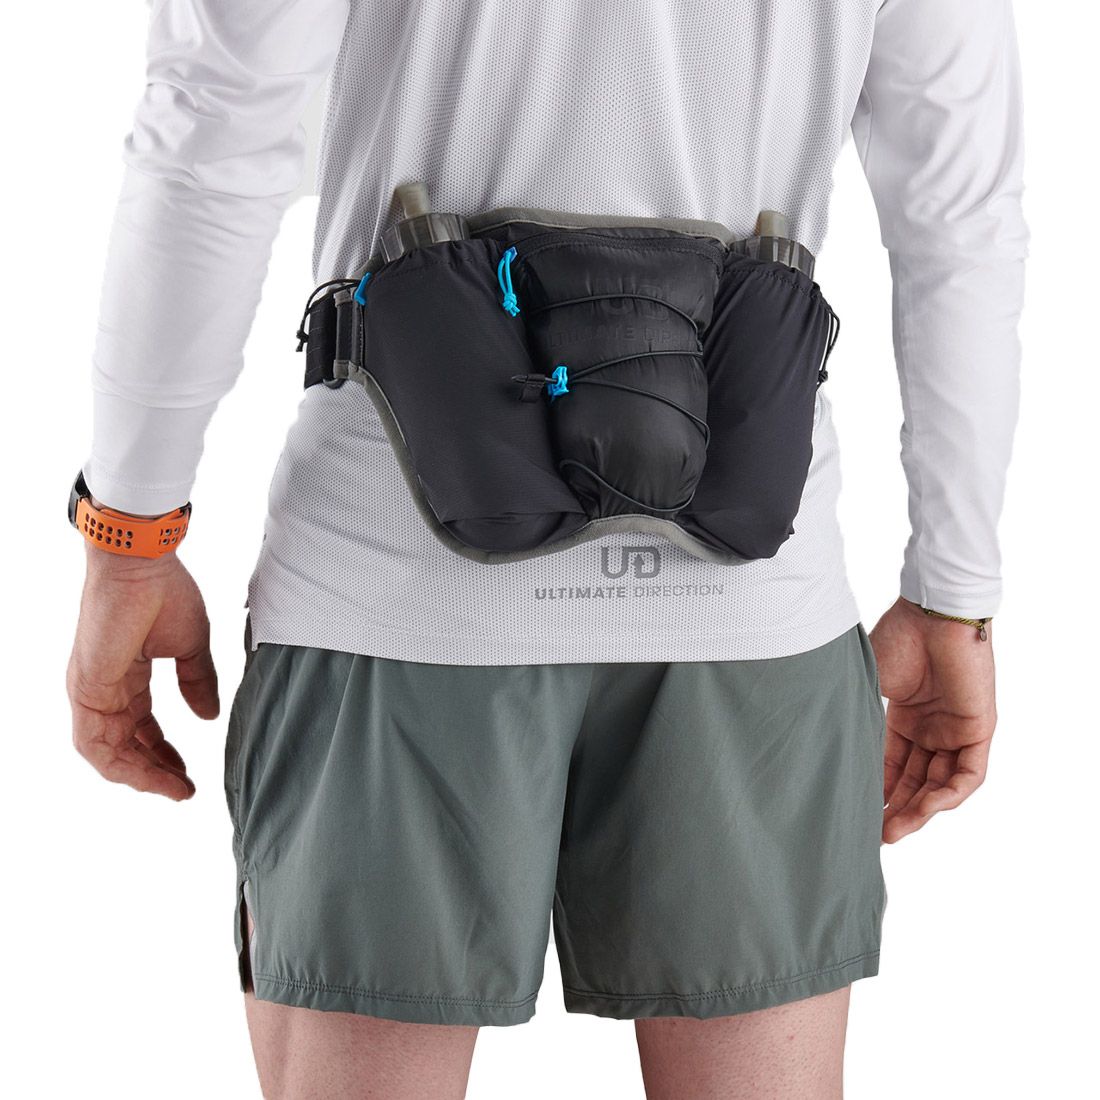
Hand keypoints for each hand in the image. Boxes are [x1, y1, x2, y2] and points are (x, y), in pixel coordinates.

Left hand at [66, 542, 219, 799]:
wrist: (141, 562)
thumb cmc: (163, 590)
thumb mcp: (190, 645)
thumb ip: (197, 682)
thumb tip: (209, 716)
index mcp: (125, 676)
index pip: (142, 727)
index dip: (164, 753)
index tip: (189, 774)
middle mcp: (103, 688)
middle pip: (124, 746)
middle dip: (154, 771)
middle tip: (183, 789)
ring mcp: (91, 690)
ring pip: (106, 753)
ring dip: (139, 775)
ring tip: (173, 788)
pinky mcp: (87, 689)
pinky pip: (94, 743)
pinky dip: (119, 765)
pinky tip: (149, 774)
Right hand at [869, 596, 995, 843]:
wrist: (931, 613)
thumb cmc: (896, 639)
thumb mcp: (868, 687)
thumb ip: (857, 720)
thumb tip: (823, 751)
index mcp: (906, 715)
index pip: (892, 763)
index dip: (877, 789)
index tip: (857, 813)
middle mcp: (932, 726)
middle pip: (917, 779)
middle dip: (897, 809)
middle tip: (875, 834)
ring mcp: (956, 728)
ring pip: (942, 783)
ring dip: (920, 809)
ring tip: (894, 830)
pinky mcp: (979, 728)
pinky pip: (969, 774)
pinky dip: (949, 794)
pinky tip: (927, 808)